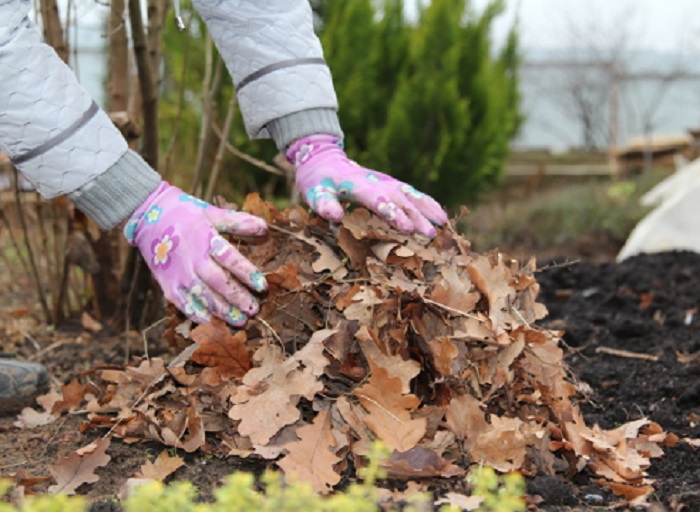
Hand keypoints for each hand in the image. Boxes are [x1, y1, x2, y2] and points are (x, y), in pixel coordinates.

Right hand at [123, 182, 267, 325]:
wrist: (148, 216)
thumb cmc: (186, 214)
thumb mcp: (212, 213)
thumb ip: (238, 222)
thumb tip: (265, 228)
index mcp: (205, 239)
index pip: (230, 259)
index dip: (247, 273)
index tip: (262, 286)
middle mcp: (192, 259)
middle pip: (218, 282)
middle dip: (238, 298)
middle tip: (254, 310)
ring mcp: (179, 273)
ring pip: (203, 296)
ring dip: (222, 310)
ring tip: (240, 321)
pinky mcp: (167, 283)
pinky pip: (182, 303)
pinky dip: (196, 313)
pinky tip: (211, 321)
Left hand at [287, 134, 447, 236]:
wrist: (325, 159)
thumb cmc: (318, 181)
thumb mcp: (314, 192)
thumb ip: (324, 204)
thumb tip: (335, 216)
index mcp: (357, 185)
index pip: (378, 200)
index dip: (393, 214)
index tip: (407, 228)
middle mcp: (376, 182)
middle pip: (399, 199)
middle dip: (416, 217)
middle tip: (431, 234)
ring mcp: (386, 181)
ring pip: (410, 194)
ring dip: (427, 209)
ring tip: (443, 223)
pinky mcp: (390, 183)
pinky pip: (411, 193)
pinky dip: (427, 202)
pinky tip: (440, 214)